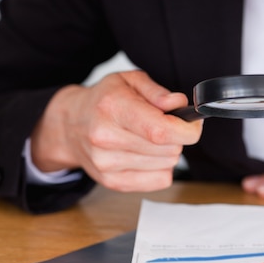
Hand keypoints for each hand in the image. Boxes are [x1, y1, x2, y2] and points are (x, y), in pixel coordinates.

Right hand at [30, 70, 202, 191]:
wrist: (70, 125)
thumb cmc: (104, 100)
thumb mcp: (129, 80)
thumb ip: (157, 91)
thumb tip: (179, 103)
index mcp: (113, 108)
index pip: (161, 131)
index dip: (187, 130)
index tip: (193, 124)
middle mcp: (106, 138)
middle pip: (168, 149)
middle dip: (178, 137)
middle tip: (165, 125)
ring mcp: (107, 164)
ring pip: (167, 165)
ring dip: (168, 152)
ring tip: (150, 138)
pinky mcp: (112, 182)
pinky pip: (159, 180)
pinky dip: (162, 167)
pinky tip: (147, 153)